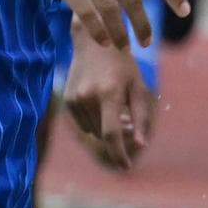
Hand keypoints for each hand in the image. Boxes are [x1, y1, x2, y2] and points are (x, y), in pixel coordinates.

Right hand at [61, 27, 157, 170]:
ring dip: (105, 125)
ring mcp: (74, 98)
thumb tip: (141, 144)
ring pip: (93, 129)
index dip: (119, 154)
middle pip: (104, 133)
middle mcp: (88, 97)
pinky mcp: (67, 99)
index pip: (112, 134)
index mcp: (109, 93)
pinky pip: (83, 122)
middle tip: (126, 120)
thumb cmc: (123, 65)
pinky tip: (98, 97)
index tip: (127, 167)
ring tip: (112, 101)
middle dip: (117, 135)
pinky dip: (93, 119)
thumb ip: (140, 117)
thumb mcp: (137, 87)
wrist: (95, 41)